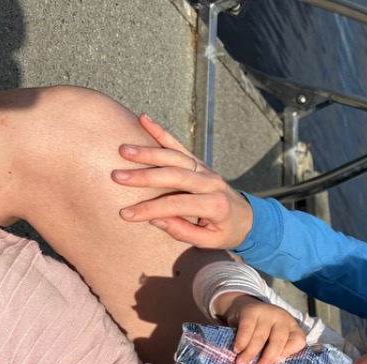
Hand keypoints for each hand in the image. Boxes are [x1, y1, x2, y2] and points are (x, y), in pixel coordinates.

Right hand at [111, 113, 253, 248]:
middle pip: (175, 175)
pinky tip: (144, 118)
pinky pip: (179, 145)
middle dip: (144, 176)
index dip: (150, 209)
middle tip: (117, 176)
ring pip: (175, 157)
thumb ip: (184, 232)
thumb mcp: (210, 241)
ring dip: (148, 152)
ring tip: (123, 150)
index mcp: (215, 205)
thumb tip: (156, 220)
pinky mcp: (199, 162)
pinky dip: (161, 132)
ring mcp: (205, 170)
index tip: (126, 214)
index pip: (177, 205)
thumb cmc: (226, 232)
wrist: (248, 217)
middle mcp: (211, 183)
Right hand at [218, 294, 306, 363]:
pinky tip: (237, 350)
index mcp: (292, 327)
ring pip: (260, 336)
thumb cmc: (262, 330)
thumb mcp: (274, 338)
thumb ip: (278, 350)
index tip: (277, 363)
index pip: (298, 340)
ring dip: (250, 352)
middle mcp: (282, 319)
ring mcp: (267, 313)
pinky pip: (246, 329)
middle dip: (268, 358)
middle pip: (279, 340)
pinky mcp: (251, 311)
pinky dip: (241, 341)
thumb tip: (275, 362)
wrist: (243, 307)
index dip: (289, 352)